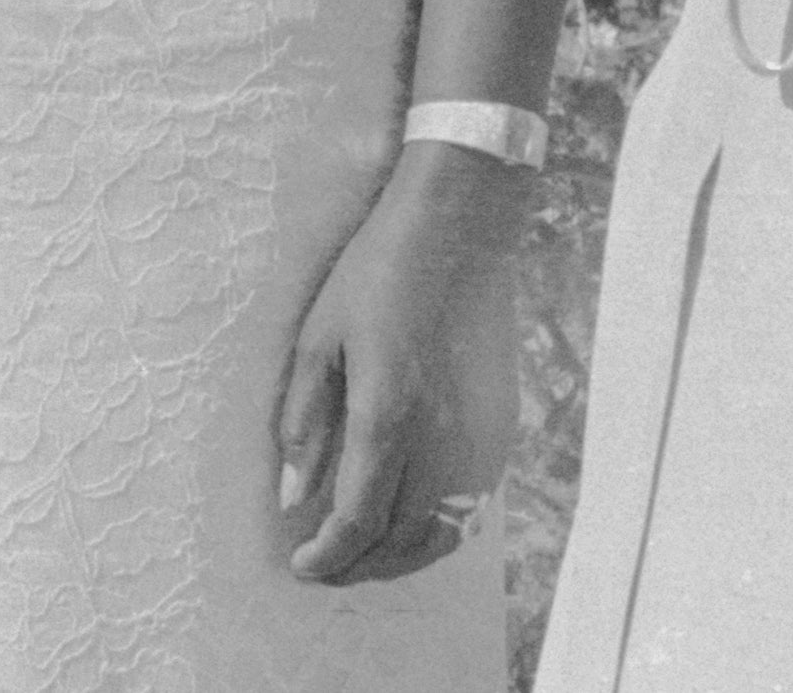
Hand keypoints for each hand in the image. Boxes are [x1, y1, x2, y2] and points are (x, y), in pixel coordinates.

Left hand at [275, 141, 530, 584]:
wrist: (459, 227)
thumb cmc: (377, 274)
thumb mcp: (318, 340)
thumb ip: (304, 425)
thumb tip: (291, 498)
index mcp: (388, 414)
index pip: (358, 519)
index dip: (327, 556)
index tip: (300, 566)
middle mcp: (441, 436)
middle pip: (401, 538)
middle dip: (357, 565)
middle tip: (322, 566)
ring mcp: (479, 434)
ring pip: (443, 531)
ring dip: (400, 556)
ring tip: (362, 553)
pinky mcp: (501, 424)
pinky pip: (473, 504)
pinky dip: (438, 530)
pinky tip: (410, 520)